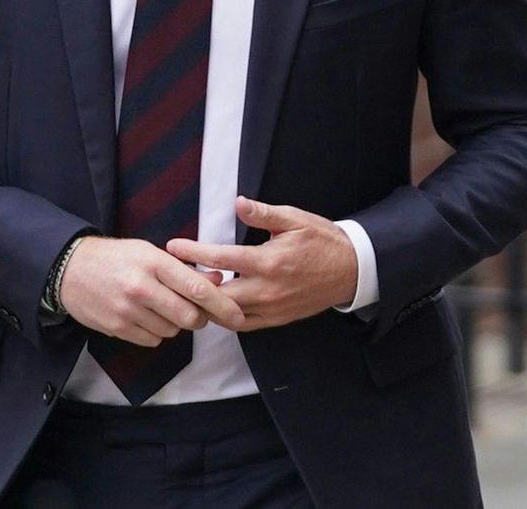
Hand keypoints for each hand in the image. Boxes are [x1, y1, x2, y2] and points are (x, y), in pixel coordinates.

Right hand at [58, 236, 243, 345]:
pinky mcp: (117, 327)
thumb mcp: (148, 252)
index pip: (197, 288)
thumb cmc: (114, 257)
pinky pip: (152, 340)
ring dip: (175, 324)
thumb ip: (183, 268)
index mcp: (153, 262)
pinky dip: (156, 332)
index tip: (238, 315)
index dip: (223, 305)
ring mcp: (128, 310)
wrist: (68, 269)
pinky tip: (145, 317)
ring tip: (161, 308)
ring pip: (172, 330)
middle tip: (196, 312)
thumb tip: (217, 281)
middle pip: (190, 316)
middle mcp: (142, 287)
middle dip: (200, 318)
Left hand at [167, 197, 357, 330]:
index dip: (193, 252)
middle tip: (173, 273)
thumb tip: (237, 202)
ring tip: (189, 288)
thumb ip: (262, 214)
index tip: (173, 247)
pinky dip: (225, 316)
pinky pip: (243, 325)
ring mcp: (272, 309)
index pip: (221, 259)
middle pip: (217, 295)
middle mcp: (268, 290)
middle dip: (192, 285)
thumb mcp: (294, 219)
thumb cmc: (322, 241)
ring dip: (207, 303)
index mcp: (269, 262)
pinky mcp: (278, 319)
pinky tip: (214, 303)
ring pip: (227, 315)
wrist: (353, 270)